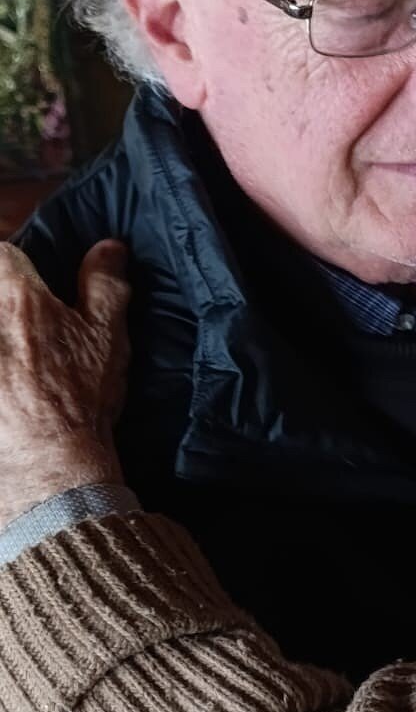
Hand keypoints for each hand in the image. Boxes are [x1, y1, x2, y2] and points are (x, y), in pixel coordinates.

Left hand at [0, 241, 130, 525]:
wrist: (48, 464)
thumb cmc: (80, 398)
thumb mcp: (107, 337)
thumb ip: (104, 284)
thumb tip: (108, 247)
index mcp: (16, 298)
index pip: (3, 253)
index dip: (17, 265)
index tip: (30, 286)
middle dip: (4, 304)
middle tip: (27, 334)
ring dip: (2, 341)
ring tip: (16, 362)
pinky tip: (6, 390)